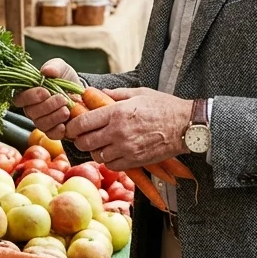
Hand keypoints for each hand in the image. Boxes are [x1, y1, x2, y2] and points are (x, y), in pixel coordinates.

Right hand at [12, 59, 81, 139]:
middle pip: (31, 112)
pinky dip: (58, 130)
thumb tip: (46, 71)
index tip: (45, 91)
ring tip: (67, 109)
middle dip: (47, 106)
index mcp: (29, 94)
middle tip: (62, 98)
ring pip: (41, 124)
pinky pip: (51, 134)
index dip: (30, 96)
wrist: (82, 94)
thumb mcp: (62, 69)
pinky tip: (66, 123)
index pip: (20, 98)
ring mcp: (42, 122)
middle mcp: (32, 109)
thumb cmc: (66, 80)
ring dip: (54, 116)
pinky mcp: (53, 132)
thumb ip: (54, 66)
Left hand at [67, 88, 190, 170]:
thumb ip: (116, 94)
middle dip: (81, 140)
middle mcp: (118, 132)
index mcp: (117, 112)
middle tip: (84, 136)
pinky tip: (114, 153)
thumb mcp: (139, 93)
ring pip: (97, 155)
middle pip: (85, 142)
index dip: (72, 126)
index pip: (83, 123)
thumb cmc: (164, 106)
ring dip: (96, 151)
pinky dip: (109, 160)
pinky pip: (111, 165)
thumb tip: (97, 92)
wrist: (185, 126)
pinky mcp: (134, 161)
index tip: (71, 127)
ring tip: (101, 144)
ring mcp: (126, 148)